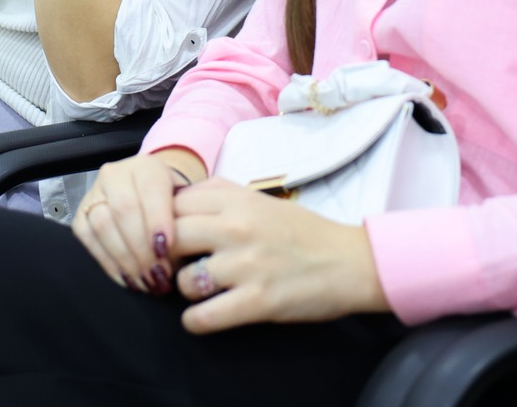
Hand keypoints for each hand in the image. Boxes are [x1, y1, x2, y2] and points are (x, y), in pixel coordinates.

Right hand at [71, 149, 203, 294]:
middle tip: (158, 275)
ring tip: (145, 281)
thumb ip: (187, 221)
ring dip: (125, 259)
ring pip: (103, 224)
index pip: (150, 190)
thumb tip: (184, 252)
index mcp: (147, 166)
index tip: (166, 250)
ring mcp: (94, 193)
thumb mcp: (186, 205)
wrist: (152, 198)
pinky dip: (108, 263)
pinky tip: (128, 278)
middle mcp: (116, 174)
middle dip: (141, 248)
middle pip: (124, 209)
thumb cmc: (173, 206)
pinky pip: (88, 238)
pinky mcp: (81, 214)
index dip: (157, 221)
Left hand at [168, 179, 387, 333]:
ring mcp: (246, 266)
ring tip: (201, 293)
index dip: (165, 224)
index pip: (173, 206)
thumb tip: (175, 200)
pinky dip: (195, 322)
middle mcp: (236, 228)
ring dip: (186, 292)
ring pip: (183, 281)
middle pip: (170, 239)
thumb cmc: (302, 232)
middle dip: (168, 258)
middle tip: (177, 269)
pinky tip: (203, 318)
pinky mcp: (258, 301)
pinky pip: (203, 317)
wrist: (351, 262)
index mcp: (237, 200)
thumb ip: (219, 195)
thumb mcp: (259, 199)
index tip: (173, 239)